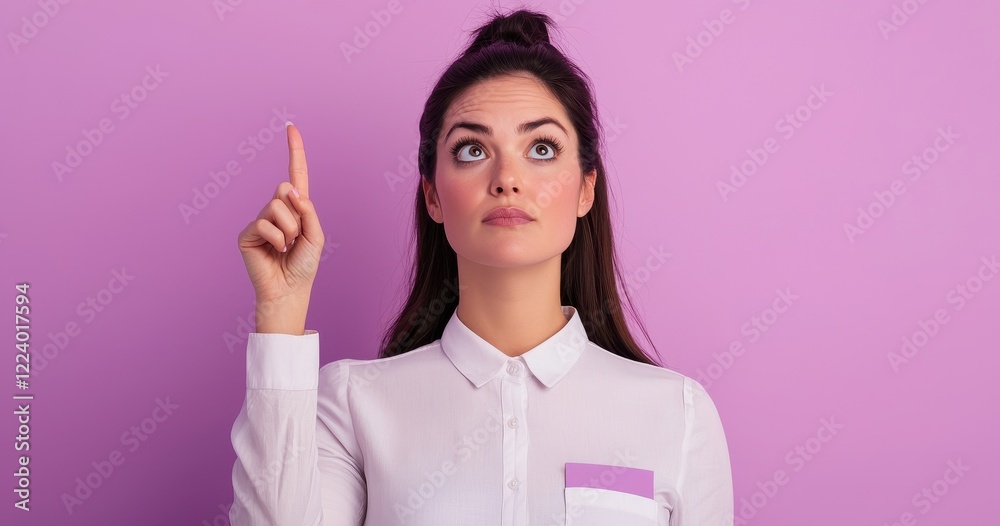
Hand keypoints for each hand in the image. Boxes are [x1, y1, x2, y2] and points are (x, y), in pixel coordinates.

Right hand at [237, 123, 324, 331]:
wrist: (289, 290)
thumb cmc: (304, 265)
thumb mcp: (316, 235)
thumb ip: (307, 210)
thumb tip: (288, 190)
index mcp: (295, 207)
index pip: (295, 174)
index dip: (294, 151)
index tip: (291, 127)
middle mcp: (276, 209)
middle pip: (285, 190)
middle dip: (296, 215)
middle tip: (295, 238)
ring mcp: (260, 220)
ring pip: (276, 207)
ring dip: (288, 229)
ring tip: (286, 247)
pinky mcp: (247, 233)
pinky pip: (264, 224)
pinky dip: (275, 238)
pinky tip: (275, 251)